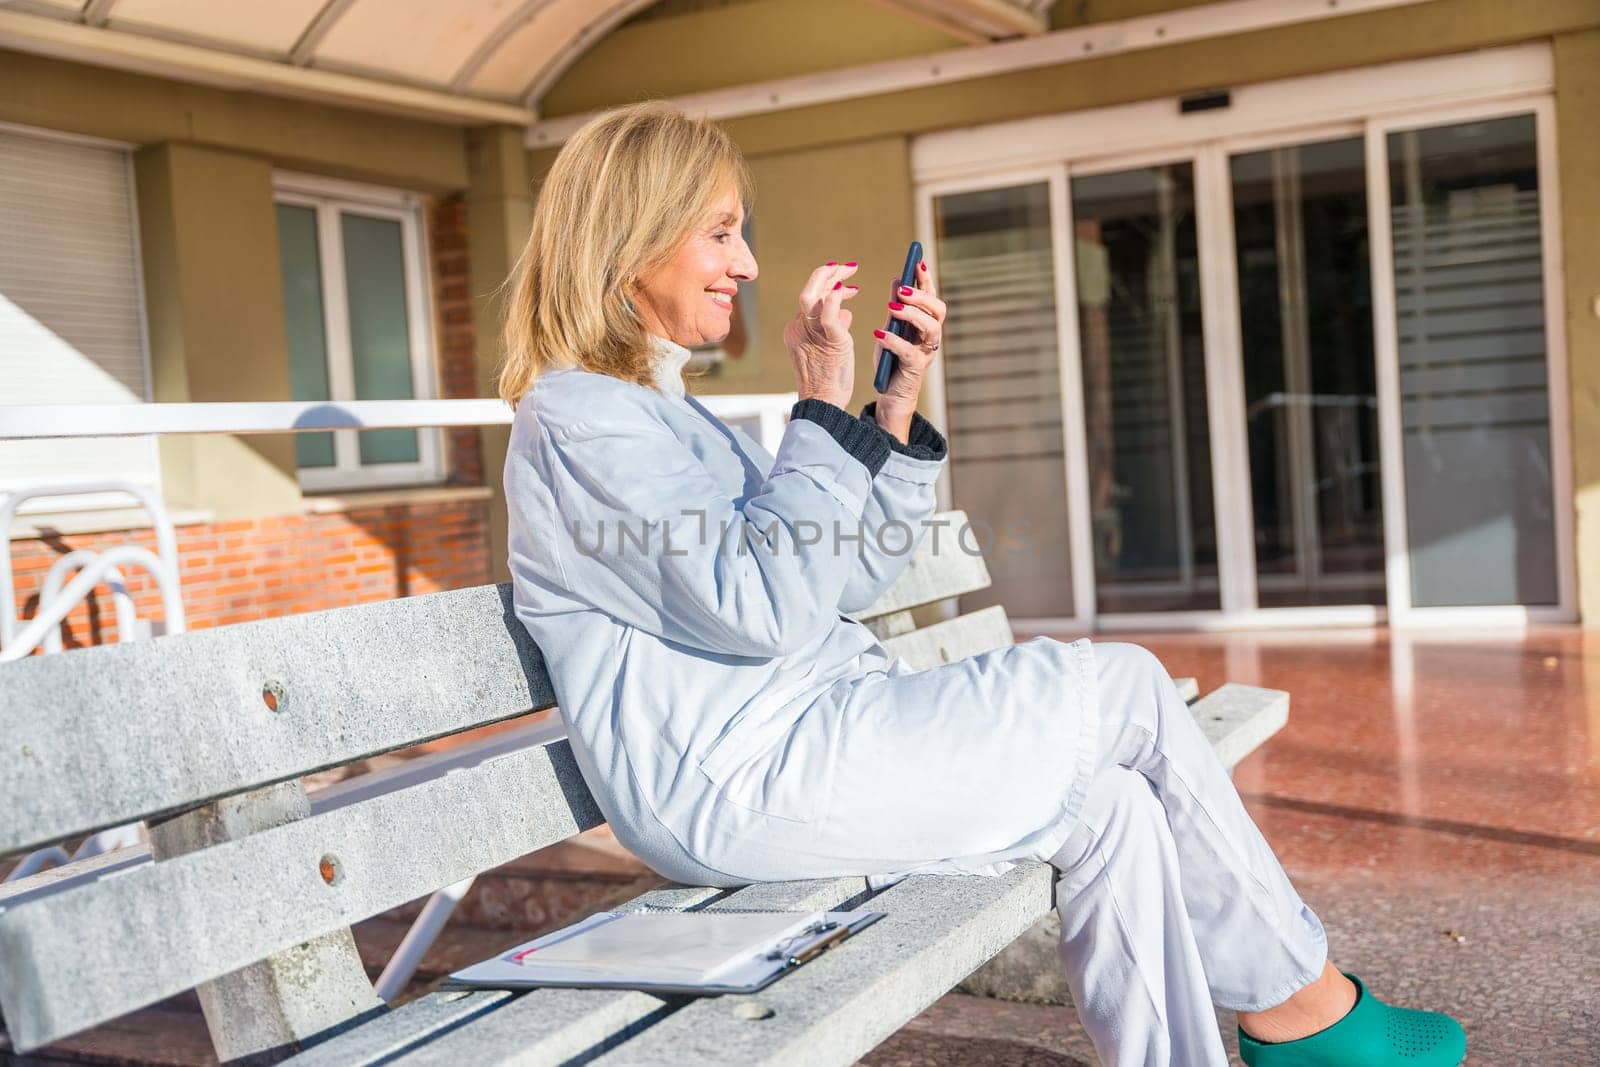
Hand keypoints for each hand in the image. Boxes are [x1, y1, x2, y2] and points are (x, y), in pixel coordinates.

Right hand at [783, 261, 860, 408]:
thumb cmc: (829, 381)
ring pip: (812, 296)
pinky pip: (828, 315)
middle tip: (849, 267)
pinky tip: (846, 289)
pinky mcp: (828, 342)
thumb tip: (846, 311)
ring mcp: (810, 334)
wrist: (823, 404)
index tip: (845, 281)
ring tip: (851, 270)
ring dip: (833, 278)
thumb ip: (835, 327)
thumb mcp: (832, 348)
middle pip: (809, 290)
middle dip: (828, 273)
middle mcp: (799, 328)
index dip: (827, 284)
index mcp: (797, 329)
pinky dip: (836, 298)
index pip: (810, 297)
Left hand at [872, 257, 944, 426]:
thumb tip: (896, 279)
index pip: (931, 296)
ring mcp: (926, 352)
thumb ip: (896, 306)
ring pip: (931, 329)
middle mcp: (930, 336)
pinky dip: (894, 341)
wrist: (889, 392)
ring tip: (892, 307)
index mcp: (925, 323)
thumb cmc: (891, 359)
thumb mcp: (891, 328)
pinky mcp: (916, 368)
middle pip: (938, 310)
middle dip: (922, 296)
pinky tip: (880, 334)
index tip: (917, 262)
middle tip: (902, 289)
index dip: (926, 279)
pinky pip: (909, 352)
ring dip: (912, 315)